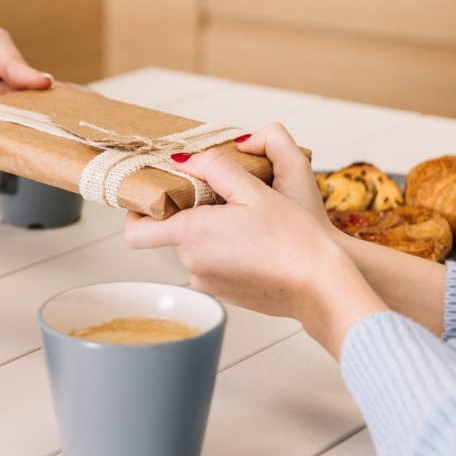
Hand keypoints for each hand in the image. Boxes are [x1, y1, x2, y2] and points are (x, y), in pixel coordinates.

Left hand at [123, 126, 387, 358]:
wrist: (319, 286)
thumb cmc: (292, 238)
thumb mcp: (255, 190)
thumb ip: (214, 168)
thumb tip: (184, 161)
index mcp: (192, 235)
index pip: (136, 230)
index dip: (138, 211)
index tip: (156, 193)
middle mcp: (192, 263)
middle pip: (171, 232)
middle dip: (190, 211)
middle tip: (223, 195)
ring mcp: (208, 282)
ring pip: (195, 248)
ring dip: (211, 231)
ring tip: (247, 218)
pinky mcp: (226, 294)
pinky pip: (214, 264)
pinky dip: (226, 250)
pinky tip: (256, 242)